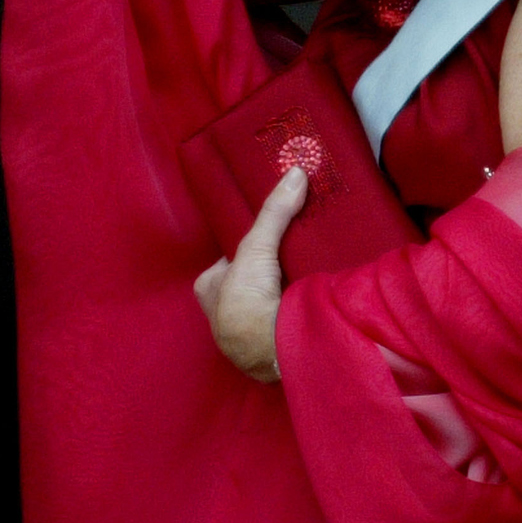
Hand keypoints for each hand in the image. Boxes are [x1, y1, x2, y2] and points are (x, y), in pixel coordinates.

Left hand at [193, 168, 308, 381]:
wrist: (268, 349)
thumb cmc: (245, 299)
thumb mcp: (256, 247)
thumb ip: (274, 212)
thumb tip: (295, 172)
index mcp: (209, 289)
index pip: (232, 259)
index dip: (253, 246)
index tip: (276, 234)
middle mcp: (223, 311)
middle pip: (250, 278)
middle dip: (270, 269)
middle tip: (297, 250)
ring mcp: (246, 332)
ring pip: (267, 301)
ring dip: (284, 291)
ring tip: (309, 272)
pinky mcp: (270, 346)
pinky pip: (283, 319)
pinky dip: (295, 310)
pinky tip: (312, 299)